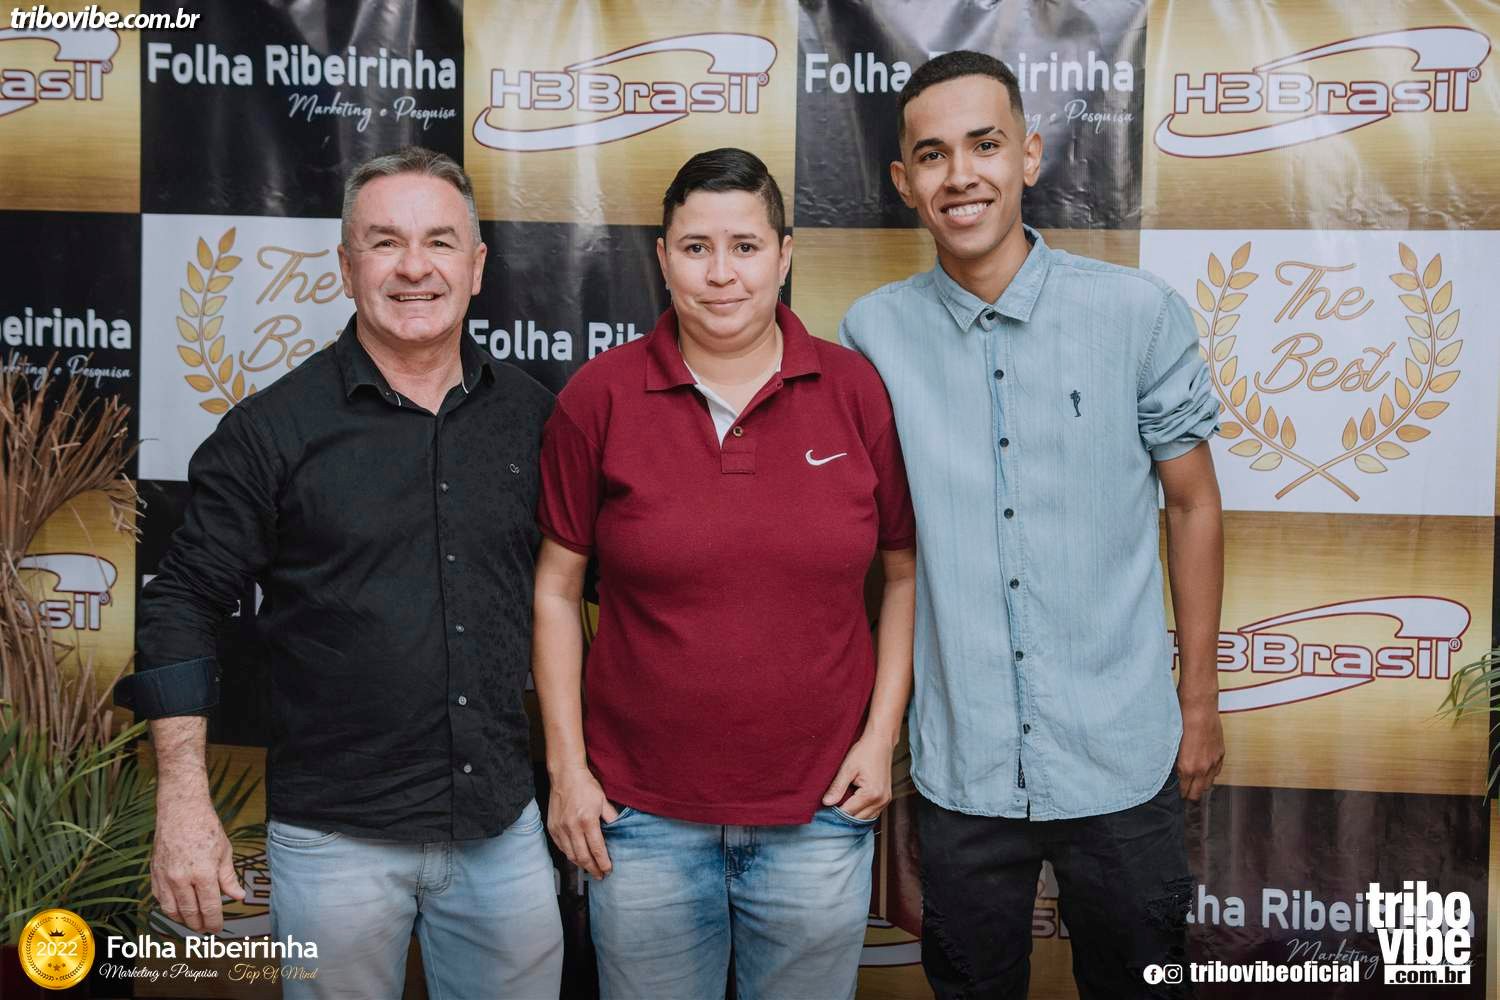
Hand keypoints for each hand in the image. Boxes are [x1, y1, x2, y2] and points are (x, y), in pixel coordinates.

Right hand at [152, 786, 243, 932]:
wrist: (180, 811)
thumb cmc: (205, 828)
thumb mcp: (224, 852)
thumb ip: (228, 878)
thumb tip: (238, 897)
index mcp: (203, 874)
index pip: (209, 908)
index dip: (214, 922)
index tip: (217, 930)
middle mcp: (181, 879)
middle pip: (189, 913)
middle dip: (199, 925)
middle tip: (206, 929)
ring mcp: (164, 877)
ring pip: (171, 910)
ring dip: (182, 920)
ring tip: (192, 923)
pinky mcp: (153, 874)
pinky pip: (159, 899)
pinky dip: (168, 908)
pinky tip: (177, 908)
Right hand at [547, 766, 617, 878]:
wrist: (565, 775)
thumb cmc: (586, 786)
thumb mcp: (603, 800)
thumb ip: (611, 817)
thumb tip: (618, 830)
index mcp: (587, 821)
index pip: (596, 849)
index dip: (603, 862)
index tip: (608, 870)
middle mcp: (572, 827)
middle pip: (583, 856)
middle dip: (593, 868)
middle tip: (600, 875)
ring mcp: (560, 828)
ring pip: (570, 854)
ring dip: (581, 864)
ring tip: (590, 869)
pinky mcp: (552, 827)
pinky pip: (561, 847)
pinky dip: (569, 855)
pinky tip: (577, 857)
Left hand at [821, 732, 894, 819]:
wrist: (881, 741)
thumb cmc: (865, 751)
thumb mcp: (847, 768)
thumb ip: (837, 787)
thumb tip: (826, 803)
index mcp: (871, 794)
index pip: (848, 813)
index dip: (834, 812)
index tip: (823, 810)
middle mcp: (881, 800)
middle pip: (857, 819)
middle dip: (843, 816)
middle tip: (829, 809)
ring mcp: (886, 800)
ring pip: (866, 819)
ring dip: (853, 816)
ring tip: (839, 807)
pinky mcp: (886, 798)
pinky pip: (872, 813)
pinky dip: (861, 813)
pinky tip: (852, 806)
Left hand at [1176, 701, 1224, 801]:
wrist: (1198, 707)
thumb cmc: (1181, 722)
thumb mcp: (1171, 745)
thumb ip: (1173, 762)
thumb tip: (1171, 772)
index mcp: (1187, 767)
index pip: (1184, 792)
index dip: (1179, 794)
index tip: (1176, 794)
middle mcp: (1202, 768)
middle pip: (1197, 793)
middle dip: (1189, 795)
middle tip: (1183, 793)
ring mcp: (1213, 762)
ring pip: (1208, 784)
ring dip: (1200, 785)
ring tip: (1193, 782)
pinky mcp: (1221, 754)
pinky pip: (1216, 772)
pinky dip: (1210, 774)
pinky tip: (1203, 769)